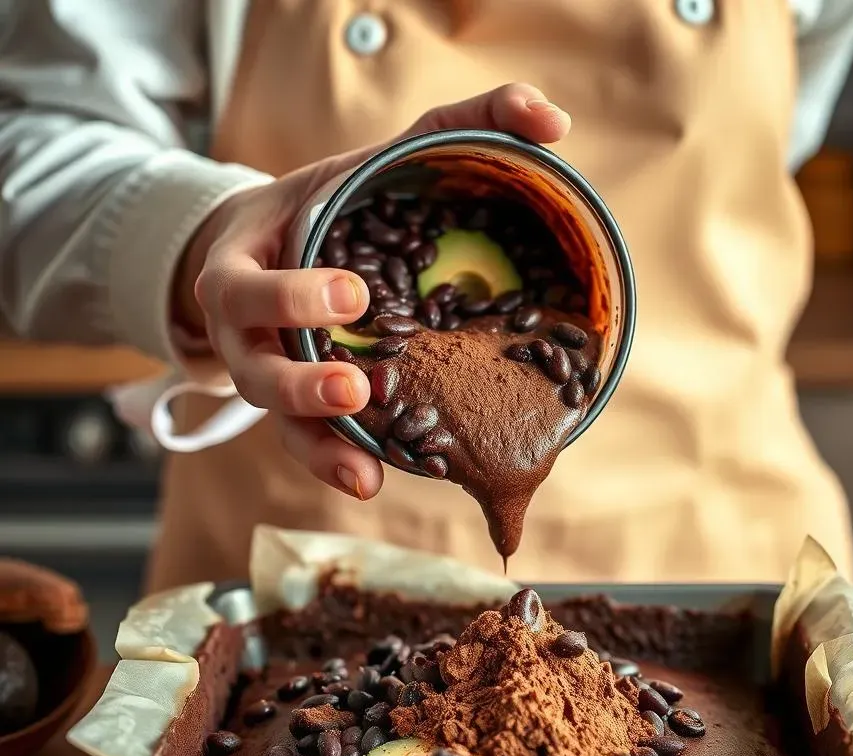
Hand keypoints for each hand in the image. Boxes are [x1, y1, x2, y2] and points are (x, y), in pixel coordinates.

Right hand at [175, 84, 570, 498]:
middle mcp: (245, 329)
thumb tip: (552, 120)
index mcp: (247, 262)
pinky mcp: (293, 406)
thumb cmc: (329, 204)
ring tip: (364, 472)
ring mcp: (266, 373)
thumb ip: (460, 122)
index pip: (249, 284)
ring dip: (318, 443)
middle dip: (301, 381)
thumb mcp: (374, 157)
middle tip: (357, 385)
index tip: (356, 296)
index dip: (293, 295)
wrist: (270, 245)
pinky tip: (371, 482)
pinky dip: (333, 464)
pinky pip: (304, 443)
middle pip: (254, 366)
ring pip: (276, 421)